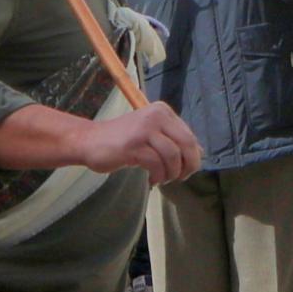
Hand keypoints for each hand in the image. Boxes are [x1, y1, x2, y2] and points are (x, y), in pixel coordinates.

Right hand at [81, 99, 206, 185]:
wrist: (90, 141)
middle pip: (186, 144)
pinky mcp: (133, 145)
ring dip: (171, 173)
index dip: (192, 157)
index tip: (184, 170)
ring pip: (172, 155)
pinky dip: (158, 176)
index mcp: (162, 111)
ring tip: (162, 179)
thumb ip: (174, 140)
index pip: (189, 136)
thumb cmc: (123, 140)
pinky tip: (151, 180)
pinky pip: (156, 164)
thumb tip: (201, 152)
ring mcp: (144, 129)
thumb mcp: (152, 135)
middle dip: (188, 166)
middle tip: (180, 178)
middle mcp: (155, 116)